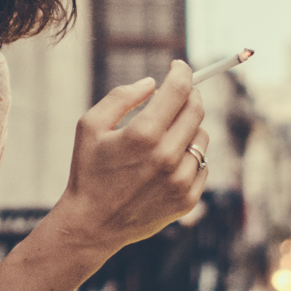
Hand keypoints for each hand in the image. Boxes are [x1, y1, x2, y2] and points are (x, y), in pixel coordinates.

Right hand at [61, 60, 208, 249]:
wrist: (92, 224)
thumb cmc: (88, 171)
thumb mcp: (90, 126)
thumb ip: (121, 97)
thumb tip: (152, 83)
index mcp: (143, 134)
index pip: (179, 90)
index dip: (182, 72)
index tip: (179, 66)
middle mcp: (167, 156)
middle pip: (196, 109)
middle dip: (188, 95)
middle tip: (175, 95)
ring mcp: (181, 180)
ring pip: (202, 137)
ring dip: (188, 127)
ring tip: (166, 135)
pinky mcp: (188, 199)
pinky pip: (202, 165)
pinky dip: (189, 157)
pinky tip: (167, 162)